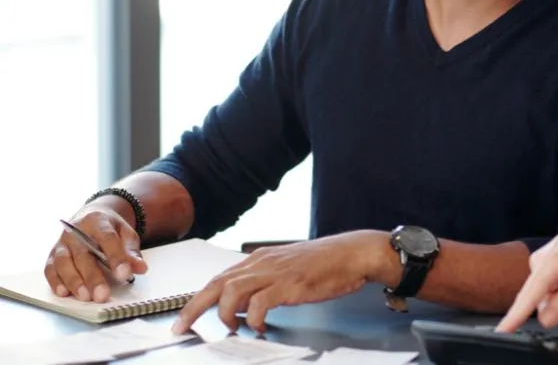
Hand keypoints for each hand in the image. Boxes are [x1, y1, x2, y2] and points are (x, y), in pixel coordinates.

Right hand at [44, 203, 146, 302]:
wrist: (91, 218)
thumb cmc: (110, 229)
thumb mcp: (126, 234)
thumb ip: (132, 251)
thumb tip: (140, 268)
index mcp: (98, 221)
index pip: (107, 239)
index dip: (116, 258)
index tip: (124, 275)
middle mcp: (75, 231)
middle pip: (83, 255)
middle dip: (93, 277)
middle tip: (102, 294)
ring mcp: (62, 243)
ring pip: (64, 263)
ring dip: (74, 281)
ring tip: (85, 297)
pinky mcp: (52, 255)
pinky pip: (50, 269)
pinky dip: (56, 282)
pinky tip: (64, 293)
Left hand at [172, 230, 385, 334]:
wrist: (353, 253)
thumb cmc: (326, 262)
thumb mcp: (288, 267)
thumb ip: (265, 280)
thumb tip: (247, 303)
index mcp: (260, 259)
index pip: (219, 278)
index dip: (198, 298)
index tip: (184, 318)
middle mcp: (262, 263)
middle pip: (217, 283)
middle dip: (194, 307)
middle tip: (181, 328)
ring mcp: (276, 272)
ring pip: (232, 290)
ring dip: (225, 313)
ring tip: (231, 327)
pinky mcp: (290, 284)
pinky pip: (261, 303)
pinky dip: (254, 317)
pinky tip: (260, 326)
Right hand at [496, 205, 557, 331]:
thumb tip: (545, 321)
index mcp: (550, 263)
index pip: (529, 295)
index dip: (515, 316)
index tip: (502, 330)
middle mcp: (538, 263)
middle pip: (546, 307)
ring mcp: (540, 266)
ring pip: (550, 303)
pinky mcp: (544, 269)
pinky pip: (553, 294)